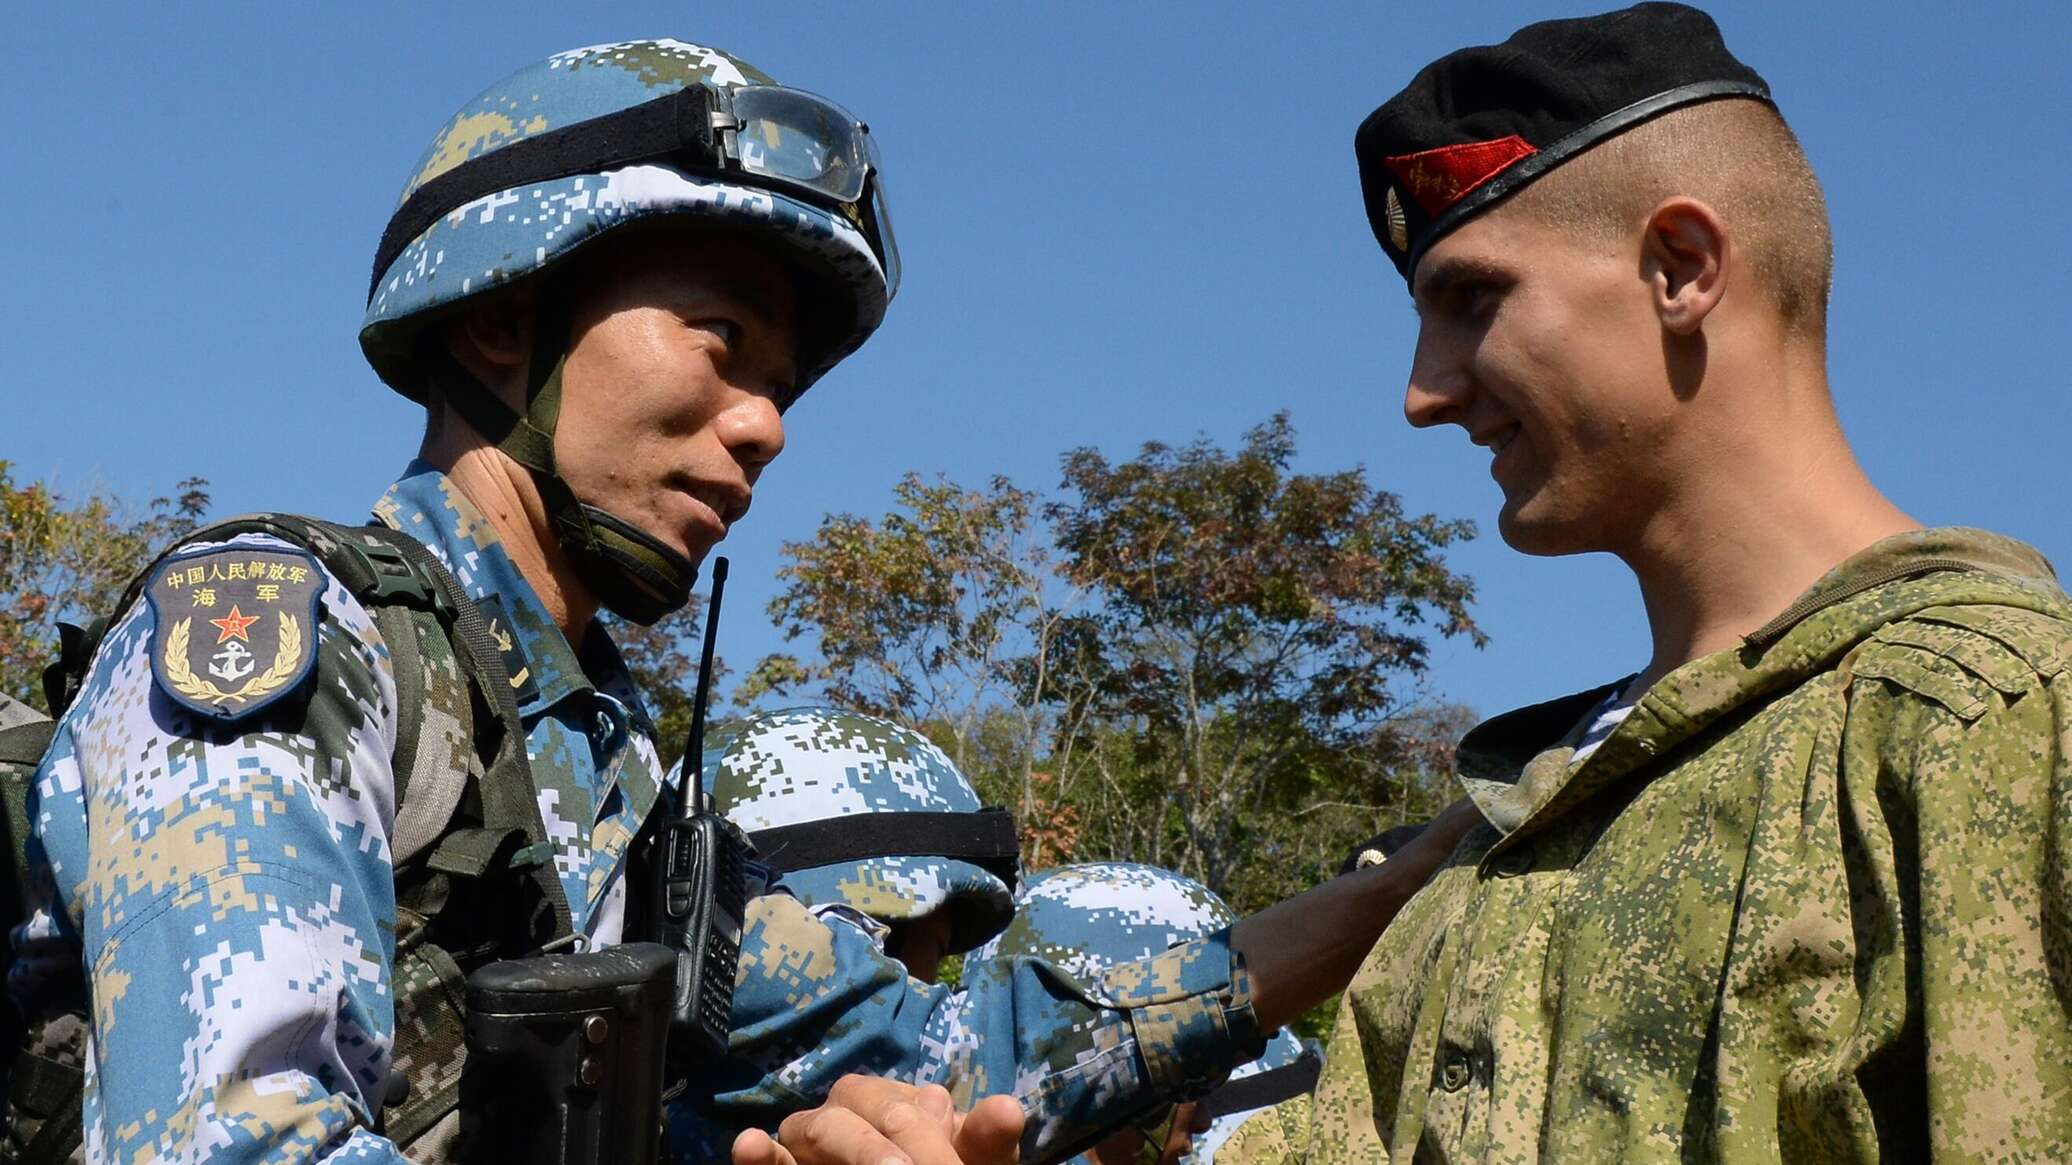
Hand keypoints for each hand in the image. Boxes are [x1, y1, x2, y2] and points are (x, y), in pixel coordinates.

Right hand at [732, 1075, 1023, 1164]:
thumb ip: (985, 1145)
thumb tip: (1006, 1108)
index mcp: (904, 1104)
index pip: (917, 1106)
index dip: (938, 1140)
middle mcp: (856, 1114)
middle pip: (870, 1108)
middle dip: (902, 1146)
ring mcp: (817, 1145)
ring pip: (818, 1128)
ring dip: (856, 1147)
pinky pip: (768, 1159)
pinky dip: (757, 1152)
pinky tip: (750, 1144)